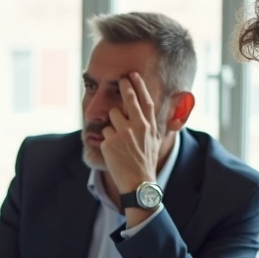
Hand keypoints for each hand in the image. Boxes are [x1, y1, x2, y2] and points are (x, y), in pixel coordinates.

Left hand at [100, 72, 162, 194]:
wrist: (138, 182)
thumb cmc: (145, 162)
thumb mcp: (153, 141)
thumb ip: (149, 125)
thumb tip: (145, 112)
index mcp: (149, 126)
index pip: (145, 101)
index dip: (140, 86)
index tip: (134, 75)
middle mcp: (138, 127)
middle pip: (128, 100)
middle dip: (125, 87)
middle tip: (122, 79)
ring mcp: (123, 133)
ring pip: (112, 116)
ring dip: (113, 124)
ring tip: (120, 141)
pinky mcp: (110, 142)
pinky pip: (104, 133)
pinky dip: (107, 140)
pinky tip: (114, 152)